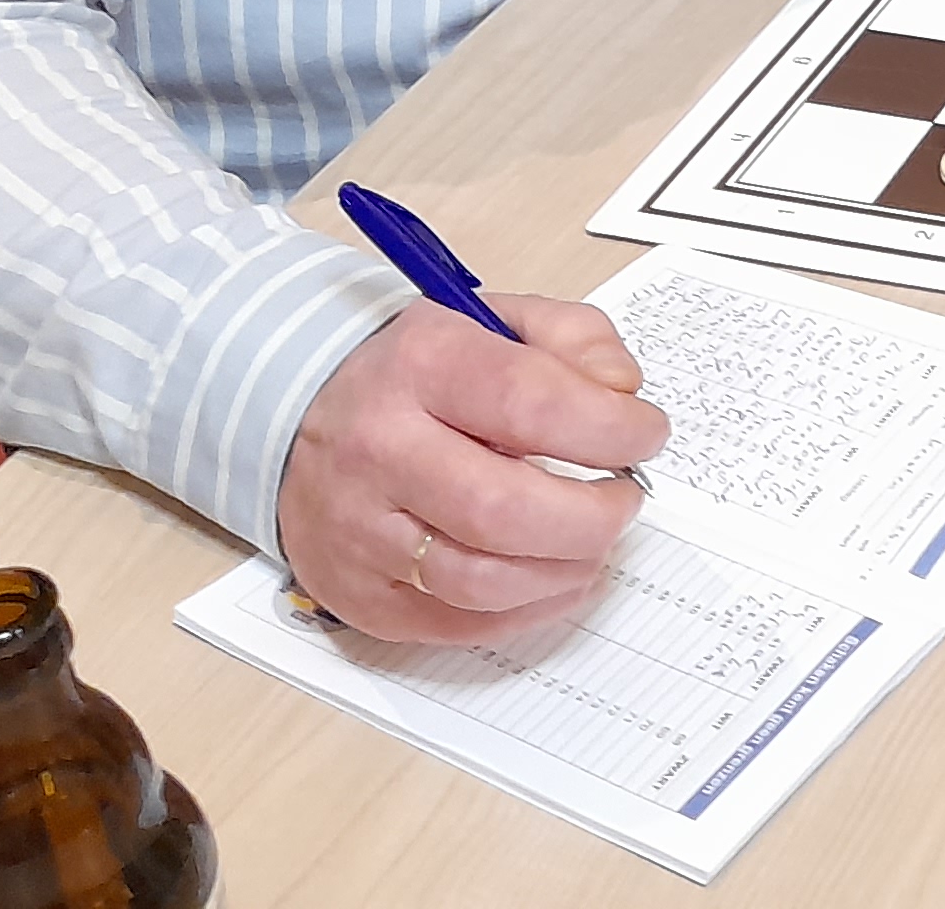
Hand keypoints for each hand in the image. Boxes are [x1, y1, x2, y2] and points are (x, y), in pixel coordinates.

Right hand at [276, 295, 668, 645]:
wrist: (298, 412)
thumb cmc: (419, 371)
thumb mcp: (497, 320)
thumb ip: (575, 339)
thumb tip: (622, 392)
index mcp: (422, 366)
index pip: (531, 404)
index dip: (610, 429)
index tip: (646, 434)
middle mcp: (380, 450)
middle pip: (504, 511)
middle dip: (592, 516)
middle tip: (624, 499)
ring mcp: (361, 531)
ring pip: (482, 582)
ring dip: (565, 570)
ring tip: (592, 540)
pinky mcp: (359, 594)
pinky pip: (458, 625)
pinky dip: (529, 610)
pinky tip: (556, 576)